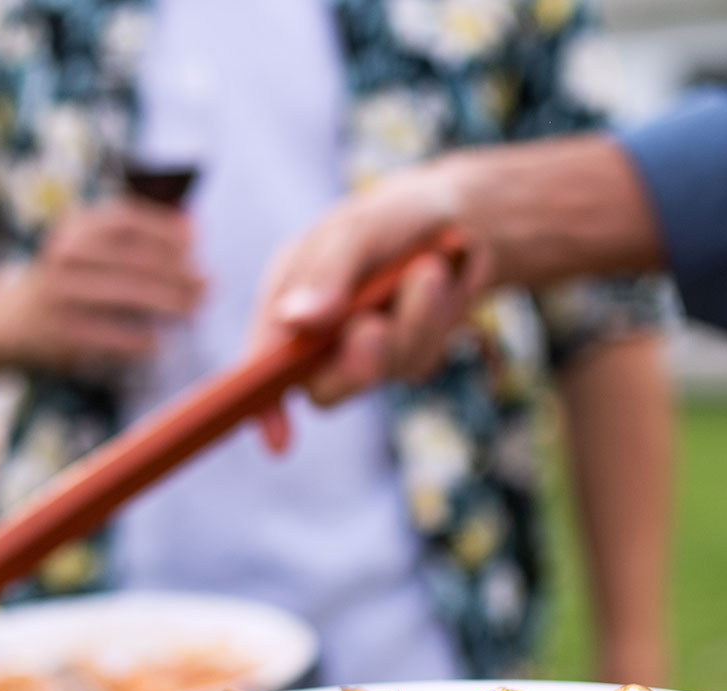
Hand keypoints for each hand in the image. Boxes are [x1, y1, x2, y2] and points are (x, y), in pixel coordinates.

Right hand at [0, 199, 202, 372]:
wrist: (6, 320)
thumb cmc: (68, 281)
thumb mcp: (89, 248)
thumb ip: (135, 238)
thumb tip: (193, 230)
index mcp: (73, 228)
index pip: (125, 219)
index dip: (164, 229)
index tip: (195, 242)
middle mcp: (63, 256)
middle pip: (132, 258)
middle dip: (177, 272)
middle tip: (207, 285)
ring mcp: (59, 294)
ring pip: (124, 294)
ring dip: (166, 303)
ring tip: (193, 310)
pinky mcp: (57, 332)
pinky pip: (106, 335)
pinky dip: (136, 340)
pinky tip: (158, 344)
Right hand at [253, 160, 493, 410]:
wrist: (462, 218)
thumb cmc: (395, 216)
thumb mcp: (359, 229)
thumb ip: (328, 273)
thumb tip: (295, 319)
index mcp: (288, 295)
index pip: (264, 361)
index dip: (264, 404)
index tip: (279, 439)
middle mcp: (318, 331)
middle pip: (323, 386)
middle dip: (356, 361)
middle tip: (375, 326)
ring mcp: (362, 349)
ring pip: (379, 371)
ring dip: (410, 322)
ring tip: (429, 270)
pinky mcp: (403, 356)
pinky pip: (417, 360)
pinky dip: (435, 320)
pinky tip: (442, 283)